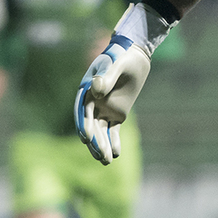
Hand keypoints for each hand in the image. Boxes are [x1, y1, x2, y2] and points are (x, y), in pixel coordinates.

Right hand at [75, 38, 151, 164]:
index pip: (82, 111)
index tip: (87, 138)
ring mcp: (104, 109)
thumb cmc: (123, 57)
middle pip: (91, 125)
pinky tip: (117, 153)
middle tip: (102, 156)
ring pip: (101, 131)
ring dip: (103, 146)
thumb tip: (95, 90)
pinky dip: (115, 141)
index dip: (84, 124)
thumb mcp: (116, 65)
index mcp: (87, 90)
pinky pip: (114, 130)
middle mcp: (93, 102)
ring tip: (107, 161)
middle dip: (95, 142)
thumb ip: (106, 77)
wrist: (135, 56)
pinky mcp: (116, 114)